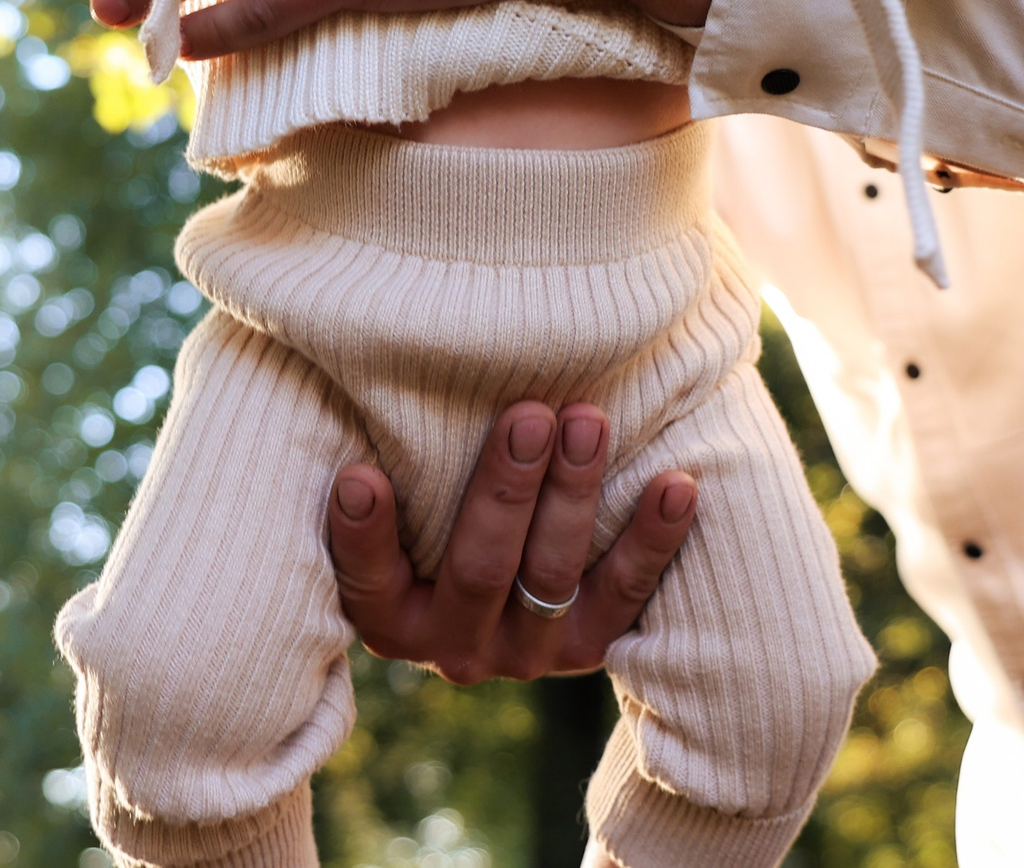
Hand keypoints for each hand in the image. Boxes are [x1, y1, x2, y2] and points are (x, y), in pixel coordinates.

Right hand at [326, 401, 695, 683]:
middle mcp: (453, 646)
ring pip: (550, 578)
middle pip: (477, 569)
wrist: (515, 584)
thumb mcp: (393, 492)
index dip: (361, 534)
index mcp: (389, 616)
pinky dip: (653, 540)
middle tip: (529, 414)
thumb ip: (372, 462)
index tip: (359, 475)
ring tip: (589, 422)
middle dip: (506, 490)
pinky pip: (626, 596)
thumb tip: (345, 371)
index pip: (366, 577)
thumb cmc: (430, 502)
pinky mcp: (590, 647)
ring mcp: (526, 653)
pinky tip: (677, 485)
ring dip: (574, 496)